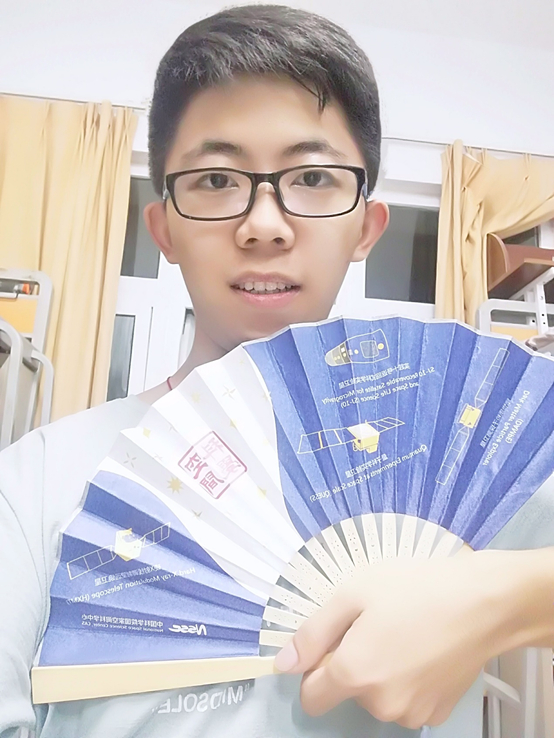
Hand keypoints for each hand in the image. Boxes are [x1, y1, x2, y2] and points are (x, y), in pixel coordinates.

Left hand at [274, 549, 511, 728]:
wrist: (484, 602)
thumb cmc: (416, 588)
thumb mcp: (354, 593)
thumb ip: (313, 632)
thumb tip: (283, 664)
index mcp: (354, 674)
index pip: (311, 698)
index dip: (315, 667)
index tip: (335, 641)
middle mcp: (380, 704)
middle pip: (346, 692)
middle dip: (352, 662)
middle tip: (376, 623)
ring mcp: (412, 713)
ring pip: (377, 697)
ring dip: (381, 672)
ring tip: (404, 632)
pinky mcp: (437, 712)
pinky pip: (406, 700)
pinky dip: (408, 680)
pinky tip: (423, 648)